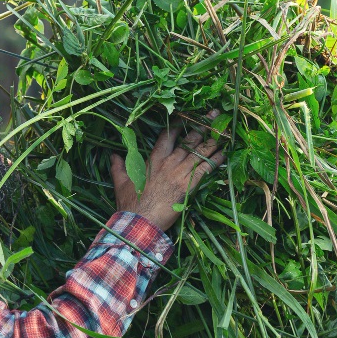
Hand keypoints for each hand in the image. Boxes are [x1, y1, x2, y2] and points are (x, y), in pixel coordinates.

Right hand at [110, 122, 225, 231]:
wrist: (140, 222)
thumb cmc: (130, 204)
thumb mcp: (121, 183)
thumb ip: (118, 166)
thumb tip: (112, 155)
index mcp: (154, 160)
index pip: (168, 136)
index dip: (179, 125)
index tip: (189, 116)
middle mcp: (169, 163)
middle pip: (189, 140)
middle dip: (202, 126)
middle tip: (213, 115)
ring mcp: (180, 174)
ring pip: (199, 153)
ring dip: (213, 141)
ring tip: (223, 131)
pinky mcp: (188, 186)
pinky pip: (205, 169)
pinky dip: (215, 161)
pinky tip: (224, 153)